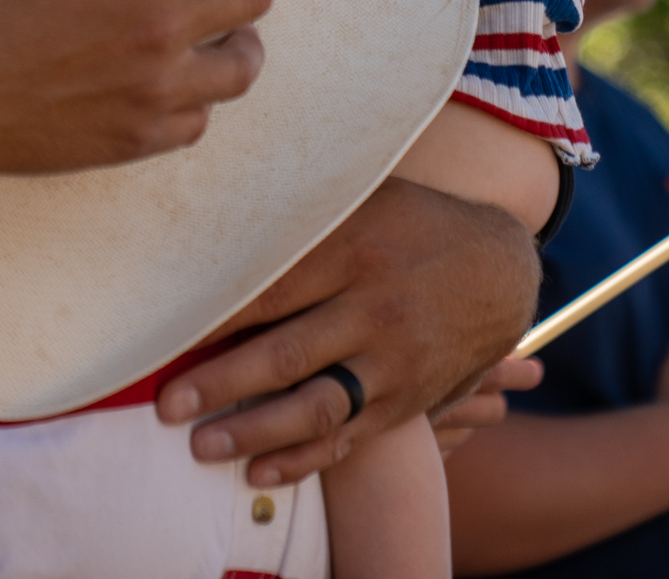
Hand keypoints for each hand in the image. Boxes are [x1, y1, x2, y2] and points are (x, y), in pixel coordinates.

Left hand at [157, 177, 539, 487]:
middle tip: (166, 406)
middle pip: (285, 353)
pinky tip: (261, 473)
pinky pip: (351, 438)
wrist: (504, 271)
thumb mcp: (370, 197)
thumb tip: (229, 207)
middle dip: (220, 384)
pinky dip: (305, 460)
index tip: (164, 334)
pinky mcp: (408, 400)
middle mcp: (375, 309)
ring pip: (317, 406)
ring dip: (254, 432)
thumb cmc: (417, 224)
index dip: (214, 316)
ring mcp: (394, 362)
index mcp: (355, 249)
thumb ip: (307, 209)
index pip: (270, 288)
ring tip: (201, 448)